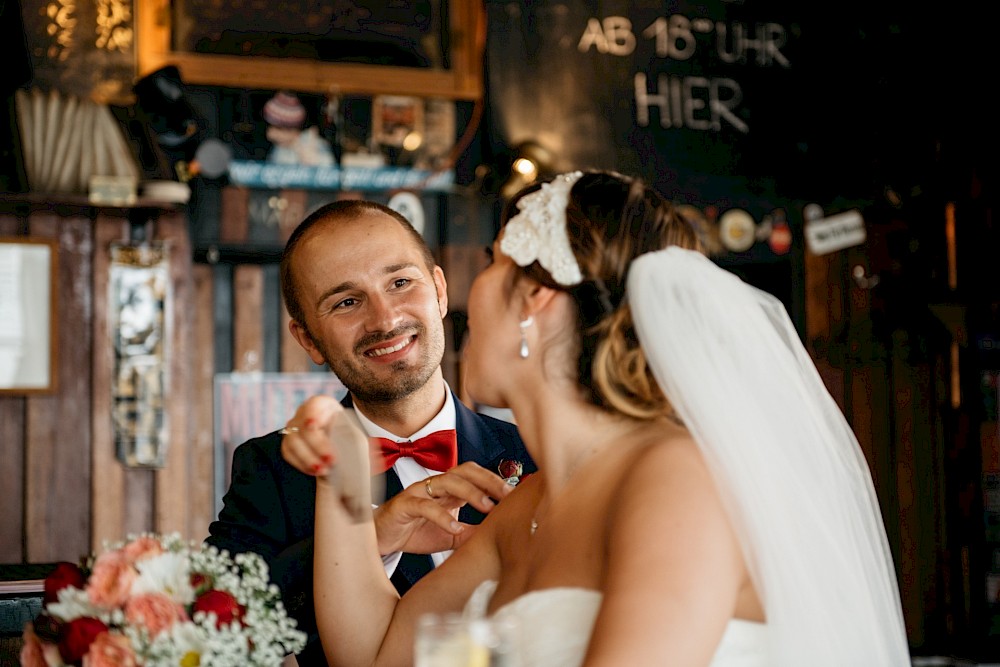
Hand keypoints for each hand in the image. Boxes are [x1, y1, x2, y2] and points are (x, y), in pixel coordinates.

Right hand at [280, 396, 374, 520]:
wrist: (342, 458)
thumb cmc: (350, 444)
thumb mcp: (356, 438)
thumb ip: (349, 438)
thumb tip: (345, 444)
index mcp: (324, 405)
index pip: (314, 405)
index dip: (312, 414)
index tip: (314, 426)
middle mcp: (305, 413)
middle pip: (303, 426)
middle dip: (317, 445)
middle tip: (331, 460)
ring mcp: (294, 428)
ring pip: (293, 441)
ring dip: (308, 458)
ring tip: (324, 470)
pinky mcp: (288, 444)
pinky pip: (288, 453)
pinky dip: (302, 464)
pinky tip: (315, 471)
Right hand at [374, 463, 514, 554]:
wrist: (382, 539)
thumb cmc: (416, 532)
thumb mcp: (450, 536)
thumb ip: (472, 533)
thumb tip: (499, 536)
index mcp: (449, 490)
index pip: (475, 475)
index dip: (495, 481)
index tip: (515, 494)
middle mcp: (436, 486)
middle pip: (465, 471)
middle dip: (488, 480)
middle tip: (506, 495)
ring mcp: (419, 492)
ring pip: (447, 481)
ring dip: (470, 492)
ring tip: (487, 507)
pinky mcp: (404, 504)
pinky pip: (424, 505)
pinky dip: (441, 516)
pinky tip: (455, 527)